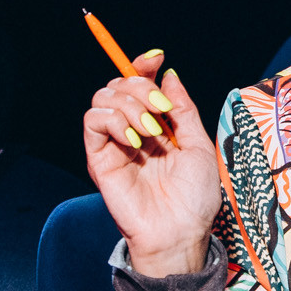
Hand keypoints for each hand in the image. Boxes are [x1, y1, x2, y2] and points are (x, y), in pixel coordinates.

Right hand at [81, 50, 222, 277]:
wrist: (180, 232)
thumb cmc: (195, 197)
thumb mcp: (199, 145)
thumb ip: (183, 109)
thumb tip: (168, 74)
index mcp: (158, 126)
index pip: (141, 84)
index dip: (143, 65)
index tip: (156, 58)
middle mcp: (133, 130)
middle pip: (120, 84)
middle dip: (141, 86)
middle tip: (162, 111)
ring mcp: (115, 144)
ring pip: (103, 97)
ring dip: (130, 104)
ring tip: (151, 132)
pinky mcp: (99, 158)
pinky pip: (92, 121)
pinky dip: (113, 119)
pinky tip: (134, 139)